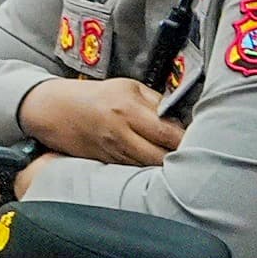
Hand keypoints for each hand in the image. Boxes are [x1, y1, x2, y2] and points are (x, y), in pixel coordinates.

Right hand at [18, 76, 186, 165]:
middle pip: (162, 157)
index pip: (169, 133)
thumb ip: (156, 101)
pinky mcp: (106, 162)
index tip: (203, 138)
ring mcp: (112, 151)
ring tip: (180, 163)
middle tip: (195, 155)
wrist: (53, 110)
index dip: (190, 139)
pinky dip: (148, 169)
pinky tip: (157, 165)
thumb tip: (182, 118)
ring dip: (165, 167)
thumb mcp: (127, 87)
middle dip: (181, 158)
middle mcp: (121, 133)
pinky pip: (134, 170)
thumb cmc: (94, 95)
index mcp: (129, 109)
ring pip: (149, 168)